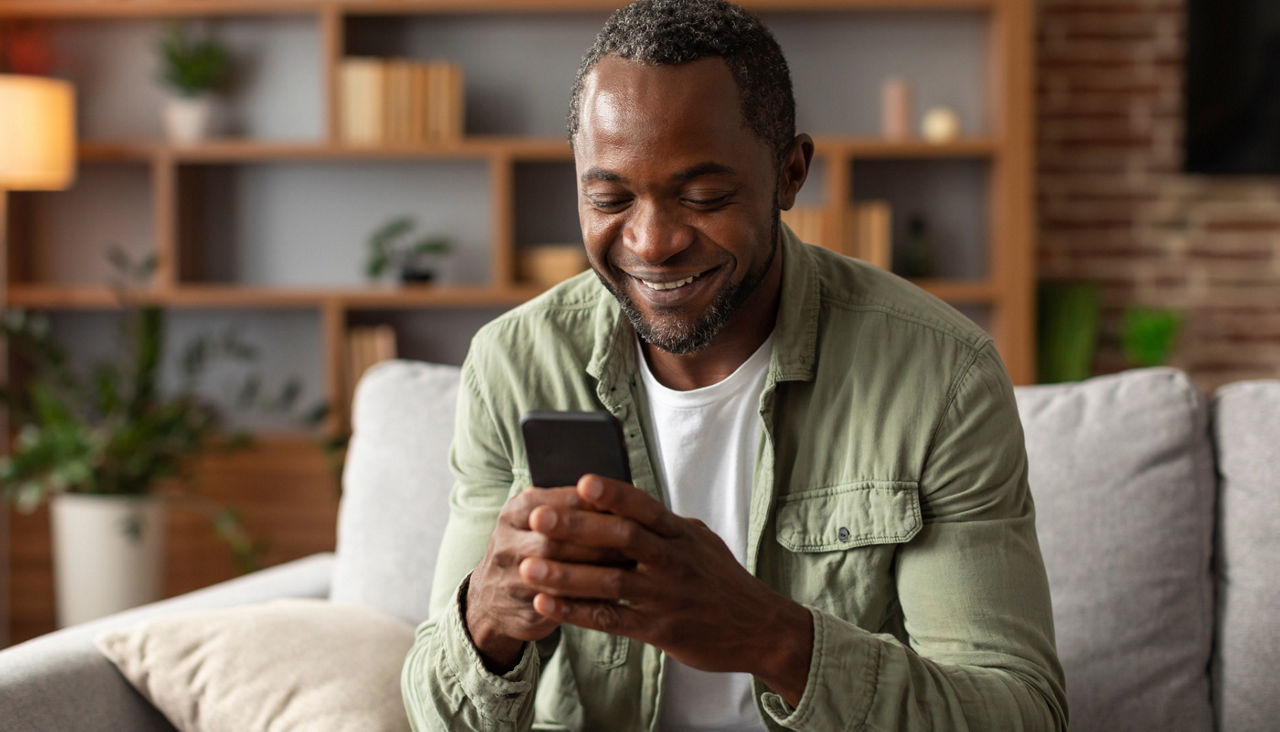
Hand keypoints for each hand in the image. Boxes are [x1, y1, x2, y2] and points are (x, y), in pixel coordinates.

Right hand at [465, 486, 625, 672]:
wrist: (491, 600)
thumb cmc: (529, 548)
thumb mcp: (538, 519)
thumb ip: (570, 508)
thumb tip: (619, 495)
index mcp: (516, 511)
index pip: (559, 503)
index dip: (595, 507)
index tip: (627, 508)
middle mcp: (508, 542)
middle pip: (557, 540)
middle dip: (598, 542)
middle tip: (635, 542)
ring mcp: (511, 579)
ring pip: (558, 575)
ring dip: (597, 571)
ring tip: (630, 566)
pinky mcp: (523, 610)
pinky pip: (560, 606)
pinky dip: (589, 600)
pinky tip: (614, 595)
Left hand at [518, 475, 813, 705]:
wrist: (760, 629)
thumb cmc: (722, 580)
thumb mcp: (699, 541)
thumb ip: (662, 524)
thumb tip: (622, 500)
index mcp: (681, 534)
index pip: (644, 506)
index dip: (613, 494)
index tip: (581, 481)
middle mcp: (673, 561)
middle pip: (621, 538)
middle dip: (577, 526)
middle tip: (538, 517)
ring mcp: (666, 596)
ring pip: (610, 582)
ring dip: (566, 575)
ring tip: (528, 567)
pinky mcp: (659, 629)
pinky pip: (611, 620)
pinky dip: (576, 613)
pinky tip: (546, 606)